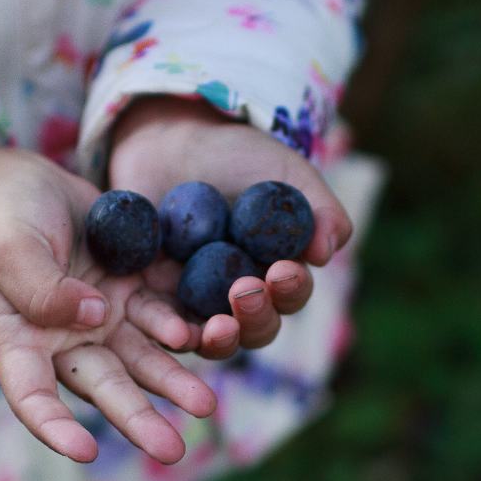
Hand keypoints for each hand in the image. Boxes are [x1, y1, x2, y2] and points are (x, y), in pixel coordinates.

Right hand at [0, 141, 217, 464]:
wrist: (29, 181)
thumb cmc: (3, 216)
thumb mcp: (8, 246)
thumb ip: (41, 286)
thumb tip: (92, 318)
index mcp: (20, 341)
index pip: (31, 394)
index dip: (54, 426)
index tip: (84, 451)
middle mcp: (68, 342)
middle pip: (104, 386)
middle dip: (138, 419)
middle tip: (172, 450)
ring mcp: (106, 318)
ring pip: (144, 359)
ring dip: (174, 381)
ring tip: (204, 405)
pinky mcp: (136, 291)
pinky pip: (166, 314)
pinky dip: (184, 326)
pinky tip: (206, 332)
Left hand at [108, 95, 352, 351]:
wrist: (172, 141)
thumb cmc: (239, 157)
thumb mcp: (287, 174)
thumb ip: (319, 208)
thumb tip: (327, 252)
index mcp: (277, 273)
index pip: (290, 295)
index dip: (290, 290)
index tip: (283, 271)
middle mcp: (240, 297)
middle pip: (256, 328)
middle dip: (257, 317)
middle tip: (246, 291)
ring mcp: (196, 302)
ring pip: (215, 339)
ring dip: (221, 340)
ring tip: (218, 328)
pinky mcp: (153, 298)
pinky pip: (163, 326)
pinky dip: (172, 332)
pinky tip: (177, 331)